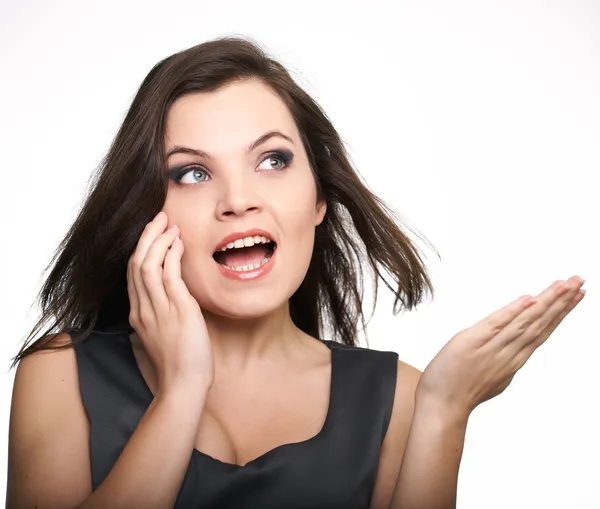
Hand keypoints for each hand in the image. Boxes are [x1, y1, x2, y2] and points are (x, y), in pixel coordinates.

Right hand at [127, 211, 213, 390]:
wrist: (185, 385)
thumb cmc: (180, 362)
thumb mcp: (165, 333)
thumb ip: (163, 312)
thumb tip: (174, 292)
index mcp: (139, 315)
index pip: (133, 275)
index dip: (141, 250)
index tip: (153, 234)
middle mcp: (144, 309)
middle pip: (135, 264)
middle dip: (146, 237)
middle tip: (159, 219)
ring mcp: (159, 309)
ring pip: (147, 265)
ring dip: (157, 240)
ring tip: (169, 225)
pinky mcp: (178, 310)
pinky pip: (168, 275)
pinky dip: (171, 255)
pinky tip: (178, 243)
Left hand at [417, 275, 585, 416]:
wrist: (442, 407)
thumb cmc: (460, 390)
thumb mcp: (490, 374)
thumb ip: (503, 356)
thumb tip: (513, 343)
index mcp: (513, 359)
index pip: (542, 330)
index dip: (560, 312)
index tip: (576, 295)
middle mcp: (508, 353)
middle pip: (540, 323)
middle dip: (562, 302)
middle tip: (580, 281)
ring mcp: (492, 349)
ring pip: (525, 322)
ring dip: (546, 302)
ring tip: (565, 284)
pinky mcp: (472, 343)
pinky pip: (496, 325)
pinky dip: (513, 312)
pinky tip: (529, 299)